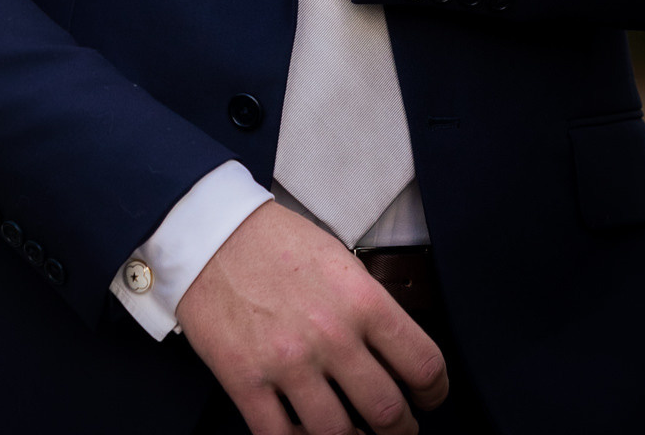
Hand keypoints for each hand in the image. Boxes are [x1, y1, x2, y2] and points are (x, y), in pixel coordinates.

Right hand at [178, 203, 446, 434]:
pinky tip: (307, 434)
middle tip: (397, 427)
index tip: (429, 398)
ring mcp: (287, 362)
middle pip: (388, 412)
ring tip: (354, 434)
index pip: (423, 364)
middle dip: (401, 429)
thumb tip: (392, 354)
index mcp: (360, 299)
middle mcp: (330, 335)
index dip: (435, 392)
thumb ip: (367, 306)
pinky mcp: (246, 380)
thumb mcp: (338, 258)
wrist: (209, 230)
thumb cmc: (273, 240)